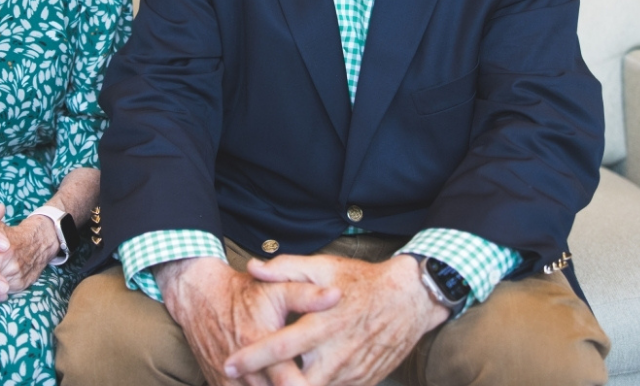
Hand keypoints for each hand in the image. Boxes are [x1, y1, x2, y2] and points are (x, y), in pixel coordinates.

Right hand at [156, 256, 339, 385]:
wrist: (199, 297)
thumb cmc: (243, 293)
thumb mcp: (275, 289)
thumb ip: (306, 295)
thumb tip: (337, 295)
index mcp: (260, 344)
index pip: (290, 383)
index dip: (310, 385)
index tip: (324, 380)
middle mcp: (244, 369)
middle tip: (318, 382)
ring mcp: (229, 381)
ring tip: (297, 382)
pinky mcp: (220, 385)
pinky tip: (271, 383)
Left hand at [223, 254, 448, 385]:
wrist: (409, 299)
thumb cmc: (362, 281)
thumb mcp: (324, 266)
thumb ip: (286, 269)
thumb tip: (253, 267)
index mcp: (323, 323)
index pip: (281, 347)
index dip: (252, 358)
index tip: (230, 363)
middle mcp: (336, 352)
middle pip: (295, 383)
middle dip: (269, 385)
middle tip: (245, 382)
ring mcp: (351, 371)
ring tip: (266, 383)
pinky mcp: (362, 382)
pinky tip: (299, 382)